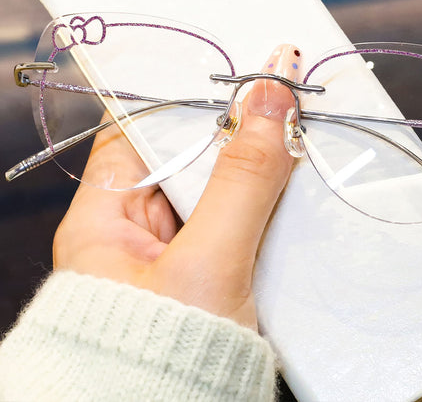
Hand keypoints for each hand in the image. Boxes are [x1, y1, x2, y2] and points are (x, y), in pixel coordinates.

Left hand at [53, 45, 300, 328]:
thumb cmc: (160, 364)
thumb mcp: (207, 264)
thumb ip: (242, 181)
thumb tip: (269, 97)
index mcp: (106, 216)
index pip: (141, 129)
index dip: (185, 98)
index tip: (233, 74)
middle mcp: (136, 228)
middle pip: (189, 155)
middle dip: (237, 133)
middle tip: (283, 104)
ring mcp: (175, 249)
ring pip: (220, 187)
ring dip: (260, 171)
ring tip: (296, 143)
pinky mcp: (208, 270)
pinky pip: (239, 220)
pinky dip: (268, 207)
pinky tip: (295, 197)